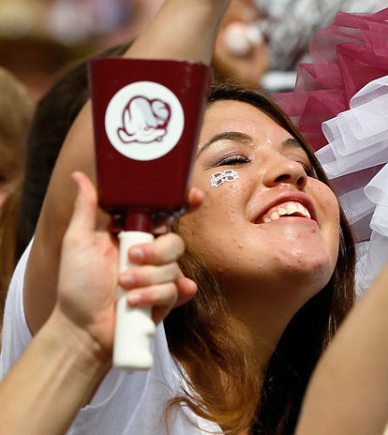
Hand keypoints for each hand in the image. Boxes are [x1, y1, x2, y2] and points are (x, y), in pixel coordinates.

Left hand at [55, 173, 197, 357]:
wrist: (81, 329)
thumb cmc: (76, 285)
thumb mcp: (77, 242)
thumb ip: (86, 208)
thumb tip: (80, 176)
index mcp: (134, 234)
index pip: (166, 212)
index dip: (184, 203)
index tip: (192, 198)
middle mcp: (151, 253)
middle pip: (174, 240)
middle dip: (154, 252)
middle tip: (130, 259)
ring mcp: (160, 276)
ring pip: (174, 267)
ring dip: (146, 279)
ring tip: (123, 290)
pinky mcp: (167, 299)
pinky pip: (177, 291)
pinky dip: (159, 296)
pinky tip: (143, 302)